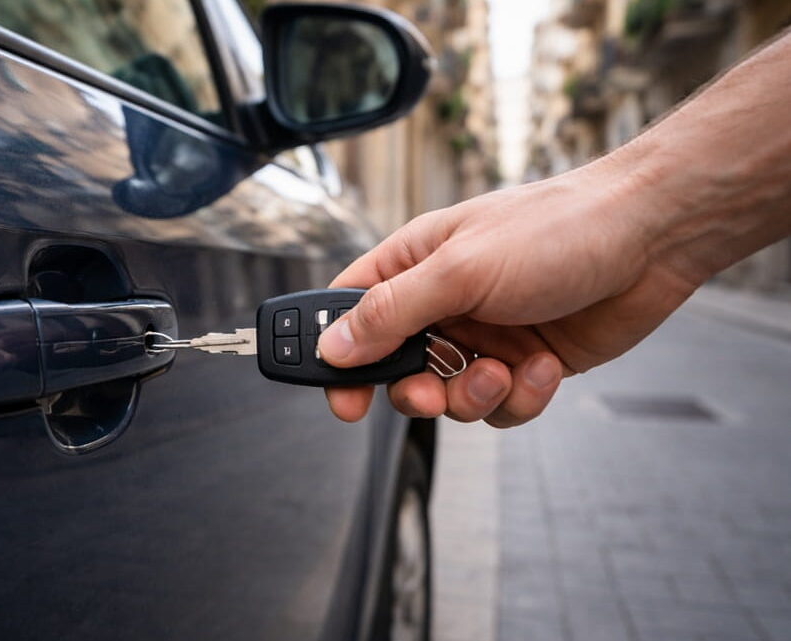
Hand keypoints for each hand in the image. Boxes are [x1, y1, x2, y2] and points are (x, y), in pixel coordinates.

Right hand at [316, 160, 701, 426]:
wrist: (652, 238)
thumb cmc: (557, 228)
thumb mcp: (460, 270)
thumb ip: (392, 311)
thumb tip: (336, 347)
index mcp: (414, 264)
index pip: (350, 313)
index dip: (336, 356)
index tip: (340, 398)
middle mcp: (444, 302)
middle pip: (395, 368)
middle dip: (412, 391)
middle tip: (429, 393)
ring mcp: (485, 335)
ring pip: (447, 396)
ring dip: (472, 396)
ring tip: (502, 372)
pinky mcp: (525, 363)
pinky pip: (501, 406)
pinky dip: (520, 398)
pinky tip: (543, 367)